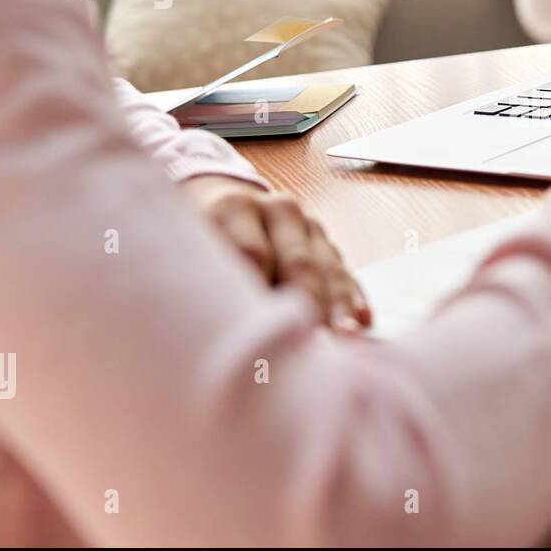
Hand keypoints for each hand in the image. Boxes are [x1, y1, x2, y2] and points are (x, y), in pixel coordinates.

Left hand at [179, 175, 370, 330]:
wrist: (219, 203)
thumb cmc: (196, 247)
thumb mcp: (188, 254)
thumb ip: (204, 283)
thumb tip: (230, 335)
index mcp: (232, 208)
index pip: (252, 255)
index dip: (261, 297)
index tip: (264, 337)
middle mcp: (275, 209)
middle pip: (297, 262)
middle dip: (308, 306)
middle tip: (312, 347)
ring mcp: (306, 223)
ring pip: (326, 268)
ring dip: (337, 307)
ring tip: (345, 342)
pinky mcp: (325, 241)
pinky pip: (343, 272)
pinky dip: (352, 299)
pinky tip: (362, 322)